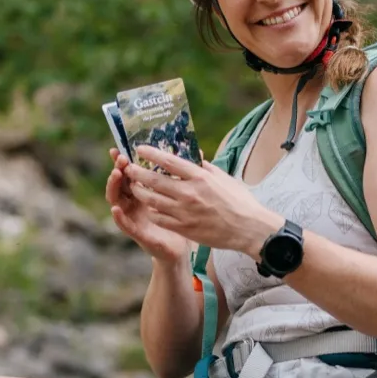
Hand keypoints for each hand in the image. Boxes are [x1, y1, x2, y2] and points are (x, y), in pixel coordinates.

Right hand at [104, 150, 189, 264]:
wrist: (182, 249)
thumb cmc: (181, 220)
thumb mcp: (182, 195)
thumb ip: (184, 176)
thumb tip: (198, 153)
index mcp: (143, 191)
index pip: (131, 172)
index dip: (125, 161)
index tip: (121, 147)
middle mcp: (134, 203)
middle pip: (120, 183)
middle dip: (118, 169)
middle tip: (120, 158)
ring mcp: (134, 218)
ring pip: (116, 201)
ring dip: (114, 187)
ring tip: (116, 175)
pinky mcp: (138, 234)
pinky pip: (125, 226)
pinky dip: (119, 218)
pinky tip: (115, 209)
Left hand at [126, 146, 280, 257]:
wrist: (249, 229)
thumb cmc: (239, 201)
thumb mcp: (224, 178)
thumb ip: (205, 167)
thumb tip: (194, 156)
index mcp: (200, 177)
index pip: (169, 161)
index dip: (151, 154)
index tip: (139, 148)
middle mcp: (189, 193)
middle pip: (154, 180)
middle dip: (137, 173)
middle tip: (128, 168)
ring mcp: (185, 212)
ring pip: (152, 200)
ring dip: (140, 192)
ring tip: (133, 187)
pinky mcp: (184, 228)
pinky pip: (160, 218)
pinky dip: (152, 211)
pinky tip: (149, 206)